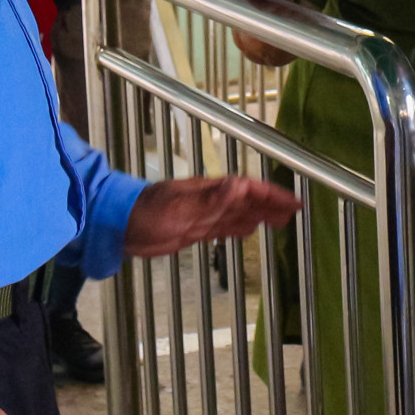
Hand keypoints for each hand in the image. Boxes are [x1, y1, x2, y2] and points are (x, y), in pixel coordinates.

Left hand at [124, 175, 300, 256]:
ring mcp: (202, 213)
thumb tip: (240, 185)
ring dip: (260, 215)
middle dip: (272, 204)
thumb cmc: (147, 213)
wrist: (119, 226)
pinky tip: (248, 229)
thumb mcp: (179, 207)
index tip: (293, 201)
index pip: (249, 190)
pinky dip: (240, 226)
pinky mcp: (194, 228)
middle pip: (249, 200)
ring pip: (239, 213)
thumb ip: (211, 199)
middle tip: (295, 211)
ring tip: (281, 220)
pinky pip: (224, 225)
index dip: (273, 195)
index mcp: (210, 191)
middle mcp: (211, 200)